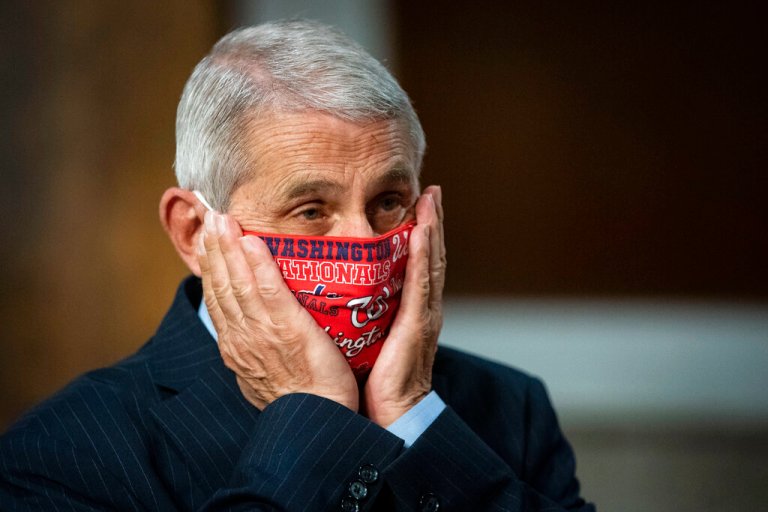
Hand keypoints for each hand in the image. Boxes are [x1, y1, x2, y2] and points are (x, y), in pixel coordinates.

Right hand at [198, 211, 358, 411]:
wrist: (318, 421)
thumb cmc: (301, 400)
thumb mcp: (265, 375)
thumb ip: (256, 348)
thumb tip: (255, 332)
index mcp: (235, 346)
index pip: (217, 298)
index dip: (211, 267)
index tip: (208, 241)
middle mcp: (241, 337)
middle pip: (221, 285)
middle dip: (214, 249)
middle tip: (210, 217)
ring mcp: (261, 333)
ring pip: (238, 283)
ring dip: (228, 249)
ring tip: (223, 220)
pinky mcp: (287, 330)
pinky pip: (268, 291)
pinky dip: (257, 265)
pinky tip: (251, 242)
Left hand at [363, 185, 445, 426]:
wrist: (389, 414)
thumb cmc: (372, 381)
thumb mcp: (367, 340)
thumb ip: (362, 316)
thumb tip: (339, 298)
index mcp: (408, 310)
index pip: (415, 264)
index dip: (420, 234)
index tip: (419, 205)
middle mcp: (422, 308)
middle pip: (429, 257)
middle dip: (432, 222)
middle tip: (431, 191)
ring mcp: (424, 315)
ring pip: (430, 263)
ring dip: (433, 228)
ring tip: (432, 199)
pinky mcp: (418, 325)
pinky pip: (421, 283)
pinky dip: (424, 255)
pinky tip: (423, 231)